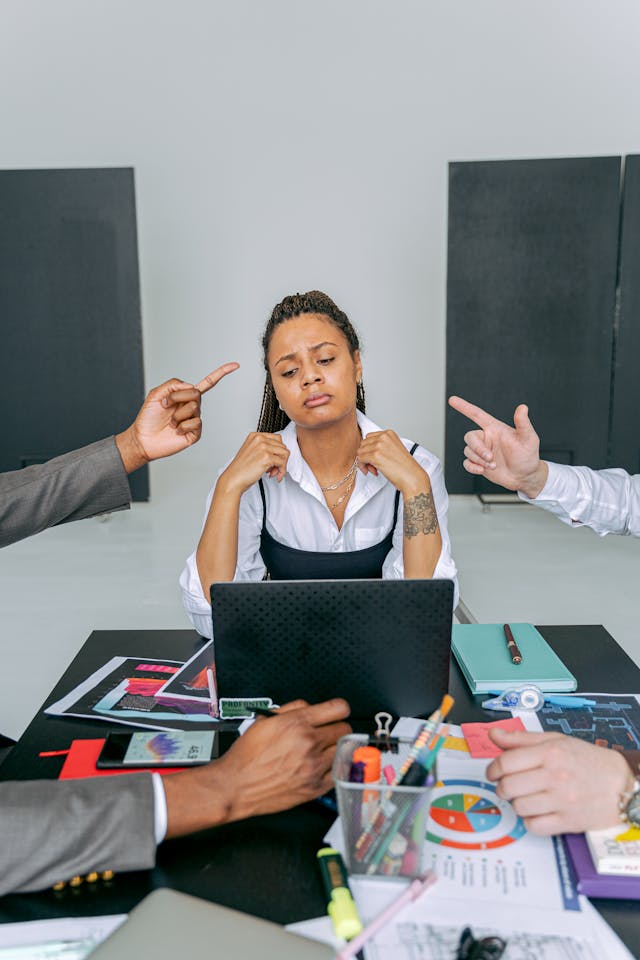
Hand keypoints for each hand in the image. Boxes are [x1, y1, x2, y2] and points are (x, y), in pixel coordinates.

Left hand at [116, 363, 239, 471]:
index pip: (207, 383)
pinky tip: (176, 430)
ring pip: (194, 408)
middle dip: (178, 398)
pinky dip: (182, 426)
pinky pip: (195, 423)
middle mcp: (192, 407)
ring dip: (177, 414)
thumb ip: (172, 385)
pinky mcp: (195, 433)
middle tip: (166, 405)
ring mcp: (195, 420)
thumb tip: (191, 385)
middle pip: (196, 394)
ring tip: (170, 422)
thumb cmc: (148, 418)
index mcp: (185, 396)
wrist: (143, 439)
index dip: (221, 373)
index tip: (235, 365)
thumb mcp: (156, 394)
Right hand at [163, 698, 350, 836]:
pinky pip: (338, 773)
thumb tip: (310, 707)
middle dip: (336, 729)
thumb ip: (292, 709)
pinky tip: (322, 767)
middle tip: (327, 733)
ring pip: (343, 751)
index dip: (338, 710)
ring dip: (335, 749)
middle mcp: (308, 743)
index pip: (339, 709)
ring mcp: (314, 767)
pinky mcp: (315, 787)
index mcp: (297, 723)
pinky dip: (333, 769)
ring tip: (323, 751)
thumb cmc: (247, 755)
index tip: (337, 713)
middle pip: (344, 729)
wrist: (236, 785)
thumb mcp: (265, 720)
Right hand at [218, 431, 289, 495]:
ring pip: (285, 453)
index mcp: (255, 436)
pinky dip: (281, 471)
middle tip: (274, 468)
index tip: (274, 460)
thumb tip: (279, 452)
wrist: (233, 479)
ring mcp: (263, 447)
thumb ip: (264, 448)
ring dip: (282, 465)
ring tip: (274, 472)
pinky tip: (274, 475)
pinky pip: (282, 462)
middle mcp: (259, 439)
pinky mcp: (267, 457)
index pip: (277, 438)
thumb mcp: (251, 452)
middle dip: (281, 458)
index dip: (278, 451)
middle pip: (282, 446)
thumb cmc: (241, 469)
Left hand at [357, 431, 427, 494]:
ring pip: (360, 452)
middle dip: (366, 455)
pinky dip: (363, 467)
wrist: (412, 477)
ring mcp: (379, 445)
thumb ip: (381, 446)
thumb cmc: (405, 467)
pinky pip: (360, 459)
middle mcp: (384, 437)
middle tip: (374, 466)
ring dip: (364, 462)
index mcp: (389, 433)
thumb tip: (366, 450)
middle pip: (363, 444)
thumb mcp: (393, 449)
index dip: (370, 449)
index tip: (375, 458)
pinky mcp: (375, 455)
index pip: (369, 437)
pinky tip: (373, 471)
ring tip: (374, 469)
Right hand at [447, 396, 547, 497]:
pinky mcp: (479, 463)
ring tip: (493, 465)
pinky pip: (466, 463)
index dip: (464, 407)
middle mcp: (486, 438)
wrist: (524, 477)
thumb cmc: (528, 456)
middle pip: (470, 437)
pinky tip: (482, 470)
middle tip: (490, 457)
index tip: (452, 400)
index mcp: (495, 429)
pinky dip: (472, 467)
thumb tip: (523, 407)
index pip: (477, 415)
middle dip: (478, 448)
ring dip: (479, 459)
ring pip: (468, 451)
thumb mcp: (528, 439)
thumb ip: (523, 423)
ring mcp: (481, 451)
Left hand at [486, 728, 630, 834]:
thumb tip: (494, 735)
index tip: (493, 772)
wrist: (620, 784)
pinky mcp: (568, 822)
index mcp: (550, 752)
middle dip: (503, 787)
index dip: (493, 768)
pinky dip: (530, 821)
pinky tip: (537, 811)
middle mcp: (555, 776)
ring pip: (519, 807)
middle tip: (508, 785)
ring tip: (526, 797)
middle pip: (508, 786)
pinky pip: (534, 826)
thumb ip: (521, 739)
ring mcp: (562, 801)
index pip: (506, 762)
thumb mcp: (556, 740)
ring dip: (517, 803)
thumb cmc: (588, 760)